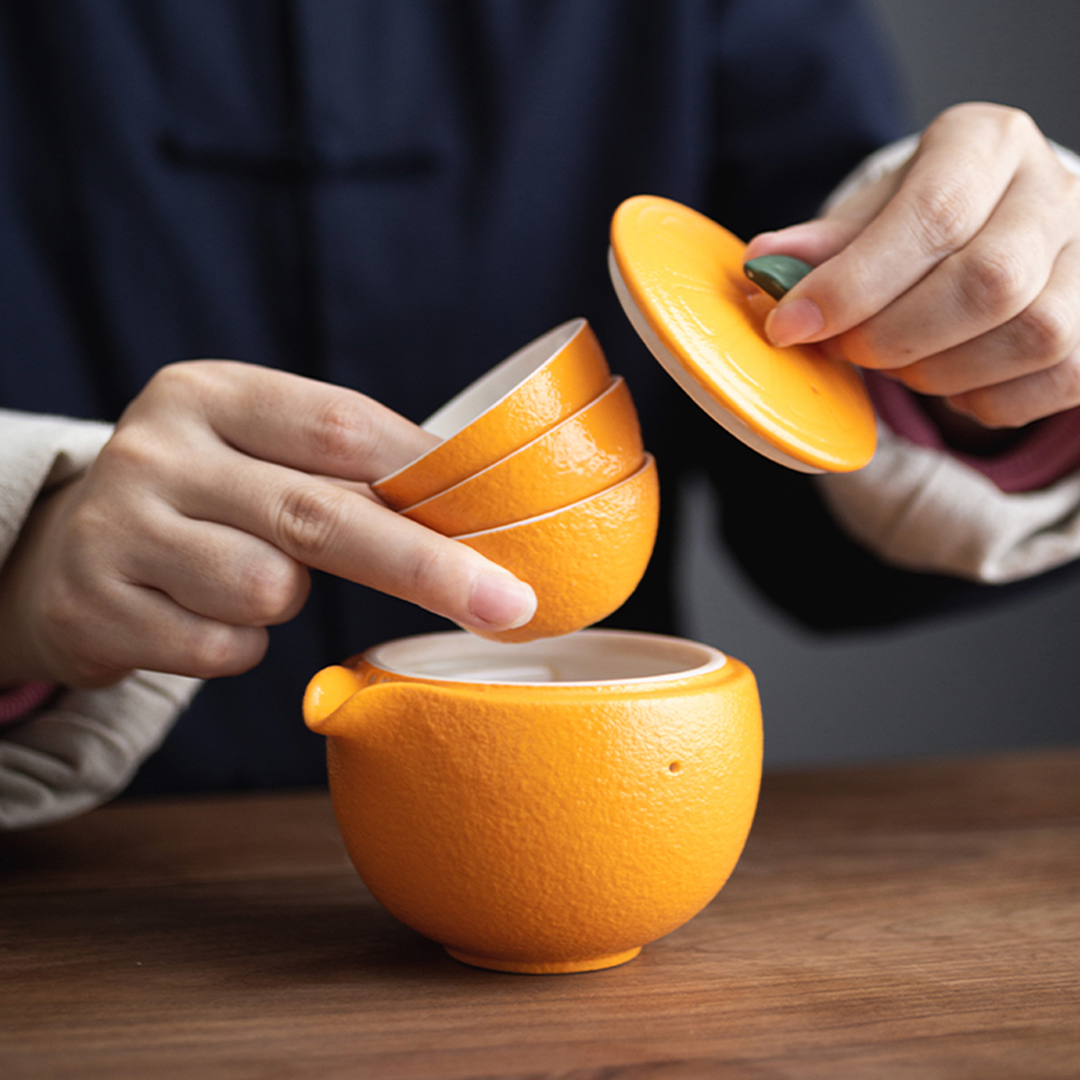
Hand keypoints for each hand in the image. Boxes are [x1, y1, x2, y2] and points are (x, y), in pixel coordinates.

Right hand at [0, 361, 536, 687]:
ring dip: (281, 599)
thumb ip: (341, 469)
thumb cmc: (201, 500)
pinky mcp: (97, 608)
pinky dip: (235, 644)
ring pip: (269, 590)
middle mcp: (156, 450)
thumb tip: (471, 505)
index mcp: (208, 393)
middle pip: (322, 515)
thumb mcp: (254, 454)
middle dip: (427, 567)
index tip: (501, 519)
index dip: (429, 477)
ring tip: (240, 574)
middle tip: (506, 605)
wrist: (65, 557)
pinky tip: (197, 612)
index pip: (341, 428)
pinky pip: (224, 648)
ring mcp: (118, 529)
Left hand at [745, 103, 1079, 427]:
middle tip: (847, 350)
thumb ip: (825, 242)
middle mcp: (1055, 189)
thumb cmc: (924, 221)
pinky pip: (1060, 377)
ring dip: (940, 371)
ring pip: (1034, 335)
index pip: (930, 215)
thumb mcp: (869, 215)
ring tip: (898, 362)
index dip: (853, 284)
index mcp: (986, 142)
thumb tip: (768, 262)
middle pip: (988, 281)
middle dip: (895, 335)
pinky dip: (988, 399)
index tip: (791, 325)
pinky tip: (952, 381)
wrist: (1000, 228)